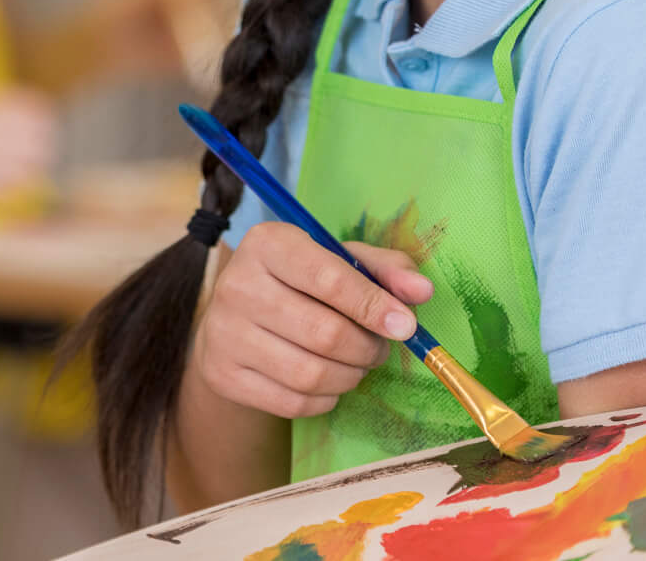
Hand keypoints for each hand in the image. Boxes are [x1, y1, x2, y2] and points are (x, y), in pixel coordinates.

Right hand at [188, 223, 433, 418]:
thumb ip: (385, 270)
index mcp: (268, 243)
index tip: (406, 326)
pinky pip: (293, 402)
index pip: (329, 279)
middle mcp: (238, 284)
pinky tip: (328, 381)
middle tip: (379, 348)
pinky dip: (325, 399)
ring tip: (357, 364)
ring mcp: (224, 332)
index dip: (374, 306)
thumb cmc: (300, 282)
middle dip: (368, 348)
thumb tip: (422, 292)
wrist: (234, 317)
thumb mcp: (340, 260)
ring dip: (350, 376)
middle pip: (325, 333)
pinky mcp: (223, 374)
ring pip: (311, 374)